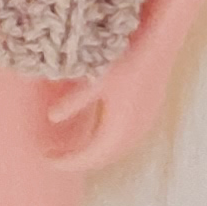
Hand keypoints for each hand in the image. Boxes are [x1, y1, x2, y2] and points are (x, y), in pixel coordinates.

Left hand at [43, 36, 175, 172]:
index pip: (89, 157)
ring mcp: (144, 125)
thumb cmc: (127, 59)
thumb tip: (51, 117)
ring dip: (95, 154)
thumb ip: (73, 101)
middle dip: (78, 160)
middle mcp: (134, 133)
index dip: (67, 161)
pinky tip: (98, 135)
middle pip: (103, 158)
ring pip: (116, 150)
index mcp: (119, 129)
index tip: (46, 159)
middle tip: (54, 156)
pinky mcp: (150, 114)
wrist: (160, 44)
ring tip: (72, 149)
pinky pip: (126, 140)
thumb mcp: (95, 80)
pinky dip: (108, 144)